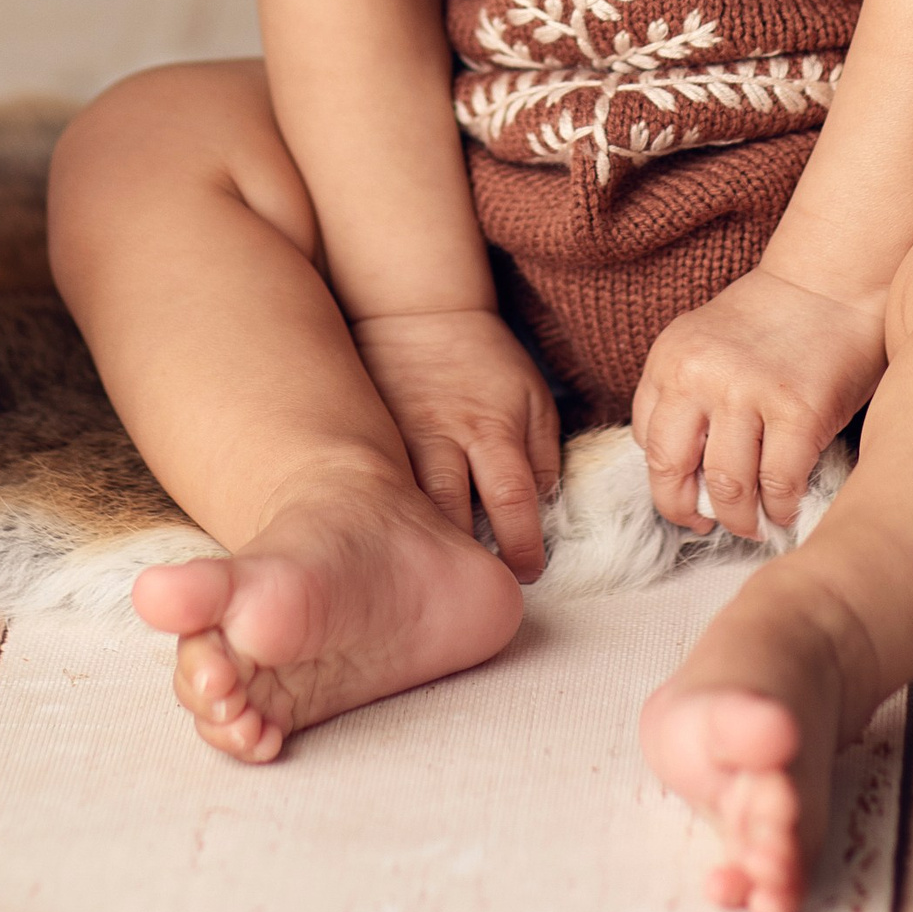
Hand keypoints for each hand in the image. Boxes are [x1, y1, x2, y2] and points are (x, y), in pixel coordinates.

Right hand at [352, 307, 561, 578]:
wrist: (417, 316)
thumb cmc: (485, 364)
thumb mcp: (532, 398)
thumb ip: (542, 458)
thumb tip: (545, 517)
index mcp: (492, 428)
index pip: (512, 497)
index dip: (521, 545)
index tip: (525, 575)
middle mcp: (443, 437)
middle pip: (451, 510)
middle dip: (461, 559)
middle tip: (470, 595)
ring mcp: (398, 441)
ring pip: (405, 507)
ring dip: (417, 546)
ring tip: (425, 582)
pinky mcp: (367, 442)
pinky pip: (375, 491)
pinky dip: (384, 521)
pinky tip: (386, 548)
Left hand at [630, 269, 886, 538]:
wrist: (832, 282)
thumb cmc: (772, 323)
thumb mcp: (704, 345)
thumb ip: (685, 397)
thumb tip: (686, 478)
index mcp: (670, 358)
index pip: (647, 442)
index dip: (666, 481)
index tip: (687, 496)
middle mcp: (699, 373)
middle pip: (672, 471)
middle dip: (687, 511)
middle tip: (708, 524)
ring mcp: (748, 391)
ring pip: (727, 487)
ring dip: (739, 519)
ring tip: (752, 522)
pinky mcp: (798, 410)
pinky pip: (778, 485)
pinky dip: (780, 508)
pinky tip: (785, 507)